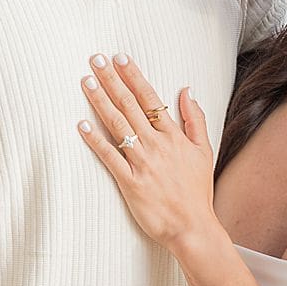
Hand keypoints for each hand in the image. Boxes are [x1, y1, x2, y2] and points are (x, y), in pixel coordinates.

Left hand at [78, 53, 216, 251]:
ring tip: (86, 81)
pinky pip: (109, 157)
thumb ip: (195, 119)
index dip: (133, 76)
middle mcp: (156, 145)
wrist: (192, 227)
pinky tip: (82, 125)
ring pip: (118, 125)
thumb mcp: (204, 151)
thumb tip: (187, 90)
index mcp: (173, 136)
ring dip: (100, 101)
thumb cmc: (197, 191)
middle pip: (130, 105)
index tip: (120, 58)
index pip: (150, 98)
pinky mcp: (130, 183)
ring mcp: (142, 163)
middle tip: (96, 59)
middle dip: (112, 80)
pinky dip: (95, 140)